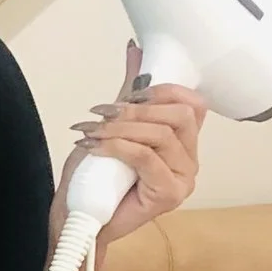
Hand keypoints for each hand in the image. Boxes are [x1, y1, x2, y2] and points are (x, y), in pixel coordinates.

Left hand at [55, 42, 205, 246]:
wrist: (78, 219)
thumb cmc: (95, 179)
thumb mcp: (112, 126)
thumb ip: (129, 93)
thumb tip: (137, 51)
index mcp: (183, 143)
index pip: (193, 104)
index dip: (163, 91)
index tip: (128, 96)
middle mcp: (190, 160)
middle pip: (181, 116)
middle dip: (138, 109)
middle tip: (103, 114)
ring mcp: (183, 179)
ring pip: (162, 135)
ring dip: (121, 128)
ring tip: (91, 133)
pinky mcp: (170, 194)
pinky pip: (146, 157)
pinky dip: (117, 146)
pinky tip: (94, 147)